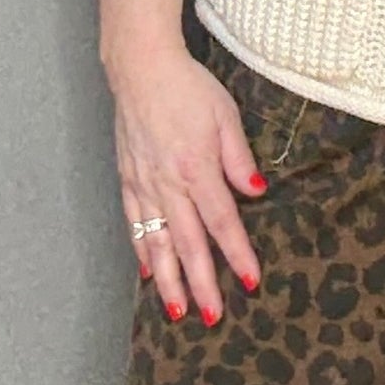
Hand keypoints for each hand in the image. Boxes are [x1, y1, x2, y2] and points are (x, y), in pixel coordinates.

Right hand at [109, 42, 267, 324]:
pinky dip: (141, 251)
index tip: (251, 281)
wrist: (140, 68)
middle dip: (201, 283)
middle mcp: (168, 183)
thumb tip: (256, 192)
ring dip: (168, 279)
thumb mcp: (226, 115)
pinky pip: (135, 223)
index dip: (237, 254)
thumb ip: (239, 158)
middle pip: (188, 243)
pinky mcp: (128, 179)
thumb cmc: (189, 87)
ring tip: (177, 309)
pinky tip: (148, 272)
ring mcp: (144, 184)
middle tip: (212, 317)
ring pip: (156, 242)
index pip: (222, 221)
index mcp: (197, 167)